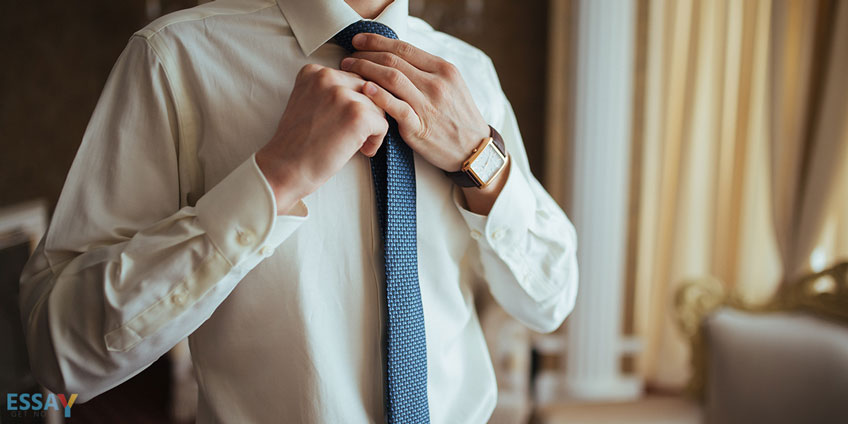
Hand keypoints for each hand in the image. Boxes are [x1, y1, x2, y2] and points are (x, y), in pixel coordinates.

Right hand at [256, 64, 387, 212]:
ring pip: (378, 107)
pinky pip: (383, 124)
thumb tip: (367, 91)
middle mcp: (328, 77)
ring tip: (353, 144)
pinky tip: (361, 150)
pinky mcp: (358, 114)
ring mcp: (343, 95)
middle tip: (348, 135)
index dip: (351, 104)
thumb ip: (330, 92)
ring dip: (371, 128)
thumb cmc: (298, 142)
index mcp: (314, 71)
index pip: (353, 80)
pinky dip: (376, 141)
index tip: (338, 122)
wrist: (285, 168)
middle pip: (368, 91)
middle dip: (365, 114)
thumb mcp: (307, 102)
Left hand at [340, 34, 489, 171]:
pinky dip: (379, 96)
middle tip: (349, 58)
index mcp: (443, 69)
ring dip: (365, 71)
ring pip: (392, 79)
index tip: (359, 41)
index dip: (377, 42)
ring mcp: (428, 105)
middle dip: (365, 55)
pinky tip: (365, 89)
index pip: (404, 48)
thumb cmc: (459, 118)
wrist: (474, 150)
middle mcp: (437, 84)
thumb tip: (397, 58)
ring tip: (349, 71)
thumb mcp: (451, 86)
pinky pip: (397, 108)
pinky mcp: (420, 128)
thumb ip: (427, 71)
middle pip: (394, 61)